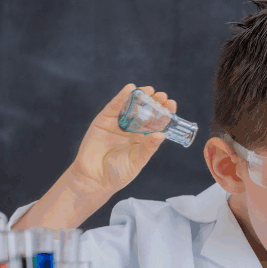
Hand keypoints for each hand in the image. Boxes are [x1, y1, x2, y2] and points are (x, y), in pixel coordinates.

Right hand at [66, 84, 175, 198]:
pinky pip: (113, 107)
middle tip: (162, 96)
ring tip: (149, 90)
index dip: (164, 113)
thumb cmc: (119, 173)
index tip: (171, 104)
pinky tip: (130, 89)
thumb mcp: (137, 161)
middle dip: (154, 102)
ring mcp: (117, 124)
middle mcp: (131, 129)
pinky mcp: (103, 121)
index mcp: (143, 138)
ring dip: (140, 96)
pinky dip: (121, 97)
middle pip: (144, 112)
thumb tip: (161, 135)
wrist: (95, 179)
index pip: (156, 122)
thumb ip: (148, 148)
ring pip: (130, 107)